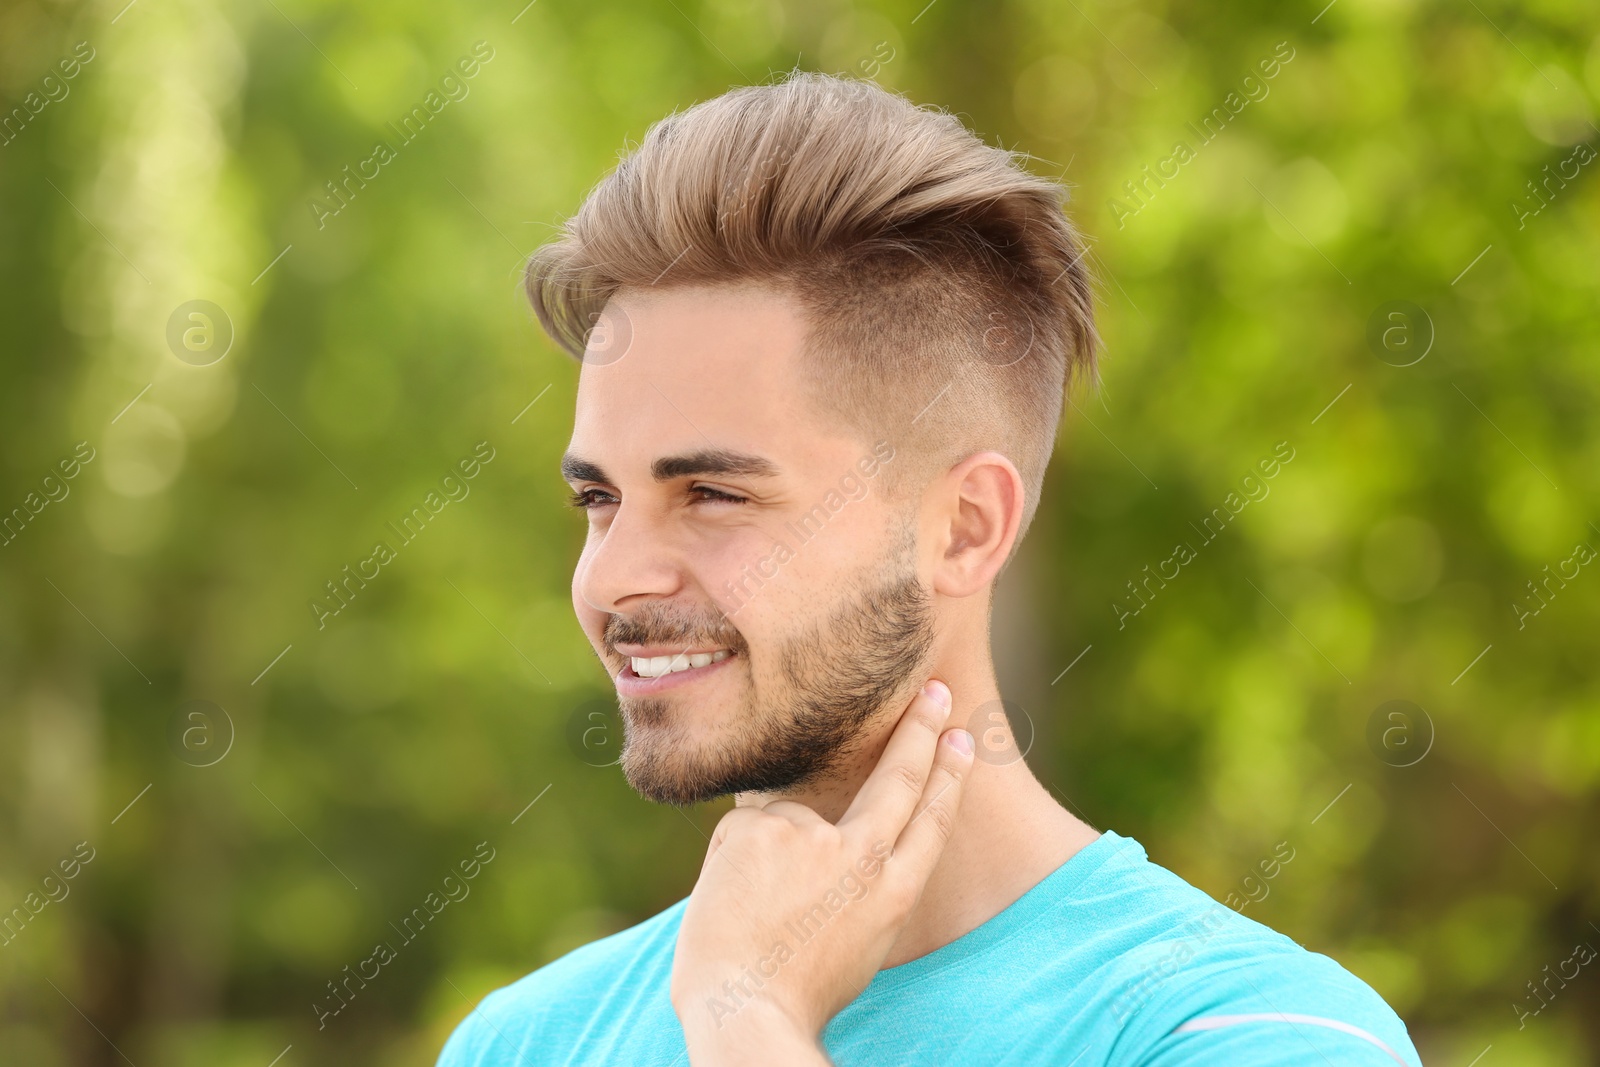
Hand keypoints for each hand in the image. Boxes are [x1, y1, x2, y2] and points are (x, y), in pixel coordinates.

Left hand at [669, 679, 974, 1064]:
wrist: (745, 1009)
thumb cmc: (791, 990)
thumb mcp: (852, 942)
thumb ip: (853, 883)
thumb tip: (827, 832)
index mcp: (892, 896)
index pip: (931, 822)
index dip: (949, 778)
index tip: (962, 740)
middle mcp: (861, 860)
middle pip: (900, 780)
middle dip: (920, 732)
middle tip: (936, 690)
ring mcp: (813, 838)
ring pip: (789, 817)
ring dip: (765, 857)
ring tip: (751, 914)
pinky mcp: (764, 826)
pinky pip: (745, 826)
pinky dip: (732, 857)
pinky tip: (731, 899)